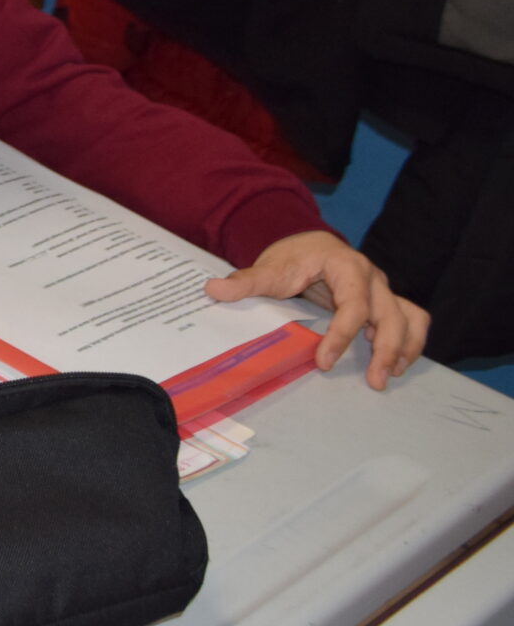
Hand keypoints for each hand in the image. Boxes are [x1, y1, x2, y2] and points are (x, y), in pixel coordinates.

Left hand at [205, 229, 428, 389]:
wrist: (309, 245)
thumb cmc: (291, 258)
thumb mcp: (268, 268)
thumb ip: (245, 282)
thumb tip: (213, 290)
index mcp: (345, 266)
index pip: (353, 304)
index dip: (341, 334)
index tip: (323, 361)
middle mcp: (372, 277)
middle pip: (390, 314)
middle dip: (386, 349)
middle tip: (374, 381)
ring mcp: (383, 290)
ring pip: (409, 317)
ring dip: (405, 348)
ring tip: (390, 376)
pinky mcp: (386, 301)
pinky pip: (411, 319)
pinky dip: (411, 341)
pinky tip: (398, 365)